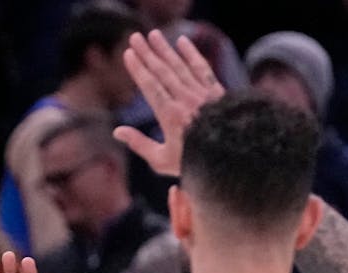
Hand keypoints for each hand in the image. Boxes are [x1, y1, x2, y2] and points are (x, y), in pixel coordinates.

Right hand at [113, 30, 222, 177]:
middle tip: (135, 37)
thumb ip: (139, 144)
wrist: (230, 158)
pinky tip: (182, 42)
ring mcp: (202, 94)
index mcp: (170, 116)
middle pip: (163, 71)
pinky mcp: (216, 92)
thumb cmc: (193, 162)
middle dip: (148, 53)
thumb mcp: (162, 161)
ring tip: (153, 35)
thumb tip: (117, 131)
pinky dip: (192, 54)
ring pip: (180, 66)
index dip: (138, 69)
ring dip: (165, 49)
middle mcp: (186, 101)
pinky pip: (202, 68)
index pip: (150, 87)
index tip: (129, 54)